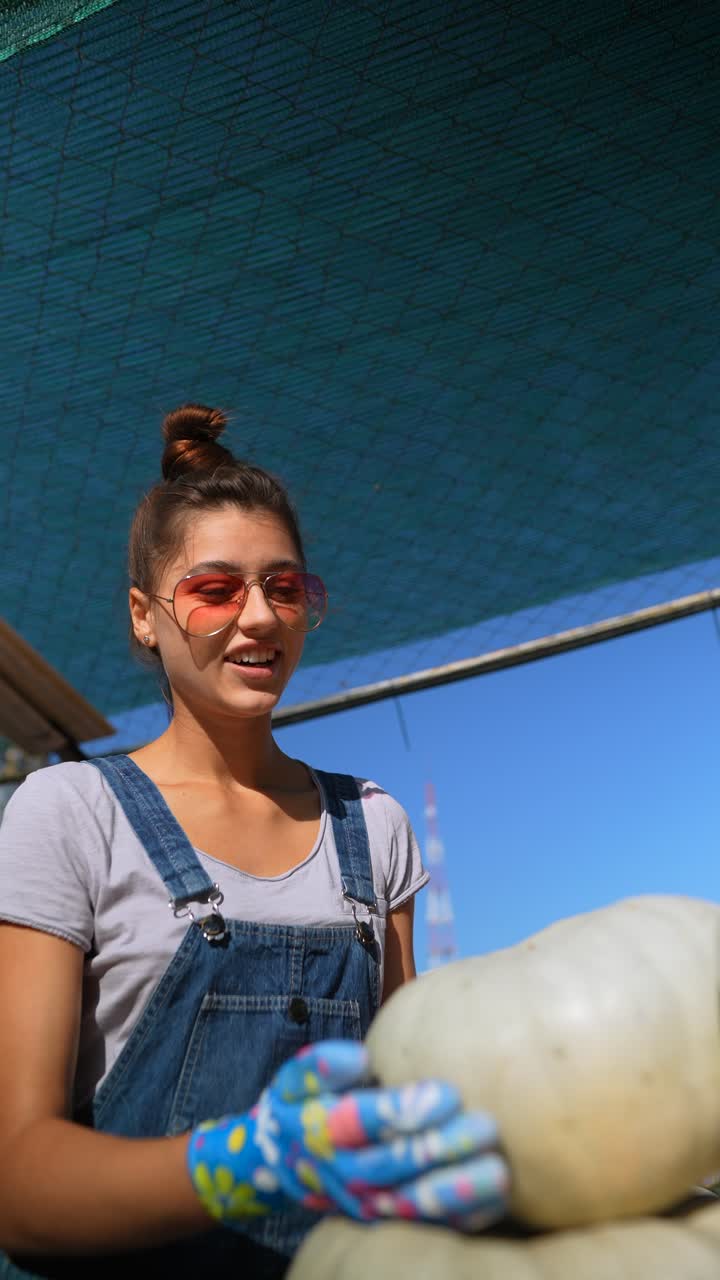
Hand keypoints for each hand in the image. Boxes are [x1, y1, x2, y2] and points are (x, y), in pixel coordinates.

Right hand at [187, 1040, 508, 1229]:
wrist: (284, 1160)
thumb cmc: (303, 1104)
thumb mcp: (297, 1077)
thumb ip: (321, 1064)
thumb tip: (359, 1058)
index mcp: (322, 1130)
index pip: (362, 1122)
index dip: (404, 1110)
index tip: (448, 1093)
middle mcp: (344, 1173)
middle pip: (394, 1164)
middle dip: (441, 1148)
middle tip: (486, 1127)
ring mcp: (366, 1202)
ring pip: (411, 1202)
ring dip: (456, 1190)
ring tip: (498, 1173)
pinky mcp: (387, 1221)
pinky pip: (425, 1225)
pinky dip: (461, 1217)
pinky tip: (495, 1201)